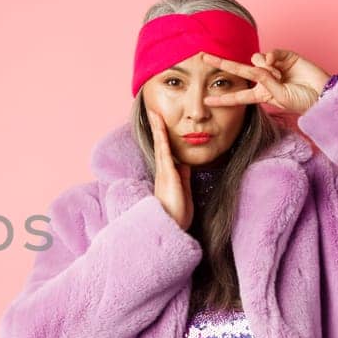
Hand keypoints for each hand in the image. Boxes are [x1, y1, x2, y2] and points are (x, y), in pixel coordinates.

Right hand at [148, 108, 192, 229]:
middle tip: (153, 111)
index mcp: (167, 174)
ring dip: (157, 129)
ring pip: (160, 145)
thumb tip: (184, 164)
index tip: (160, 121)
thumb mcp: (183, 191)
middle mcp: (163, 171)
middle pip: (159, 144)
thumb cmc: (177, 213)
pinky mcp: (168, 176)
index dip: (162, 135)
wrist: (171, 226)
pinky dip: (162, 140)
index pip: (165, 150)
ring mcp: (164, 172)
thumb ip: (183, 177)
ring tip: (154, 114)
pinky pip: (165, 154)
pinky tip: (161, 130)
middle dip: (157, 127)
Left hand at [199, 49, 332, 114]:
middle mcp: (264, 80)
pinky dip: (271, 58)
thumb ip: (265, 81)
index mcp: (261, 94)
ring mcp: (274, 68)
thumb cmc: (302, 101)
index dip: (222, 98)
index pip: (238, 96)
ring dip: (265, 69)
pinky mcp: (284, 57)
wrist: (323, 94)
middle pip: (239, 71)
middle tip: (204, 56)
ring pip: (256, 60)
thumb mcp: (278, 97)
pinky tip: (278, 65)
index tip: (205, 100)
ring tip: (279, 77)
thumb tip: (258, 63)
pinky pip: (269, 53)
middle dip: (222, 63)